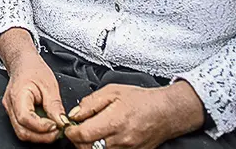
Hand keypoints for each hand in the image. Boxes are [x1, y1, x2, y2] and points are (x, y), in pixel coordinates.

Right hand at [0, 29, 65, 143]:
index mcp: (18, 95)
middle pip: (22, 131)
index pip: (25, 118)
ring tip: (54, 130)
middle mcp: (10, 105)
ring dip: (39, 136)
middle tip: (58, 132)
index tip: (56, 126)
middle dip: (42, 136)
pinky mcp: (14, 114)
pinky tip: (47, 126)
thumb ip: (55, 106)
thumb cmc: (34, 70)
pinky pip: (23, 128)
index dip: (42, 127)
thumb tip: (62, 123)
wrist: (23, 63)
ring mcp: (10, 111)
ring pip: (22, 132)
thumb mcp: (50, 85)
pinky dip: (36, 131)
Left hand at [64, 82, 204, 148]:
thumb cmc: (142, 101)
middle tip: (79, 129)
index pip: (82, 135)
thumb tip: (75, 114)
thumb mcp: (112, 91)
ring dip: (90, 144)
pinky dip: (102, 147)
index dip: (71, 132)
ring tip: (93, 132)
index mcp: (114, 122)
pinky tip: (104, 138)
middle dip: (78, 139)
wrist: (165, 112)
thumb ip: (90, 103)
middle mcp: (120, 140)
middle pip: (87, 147)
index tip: (69, 127)